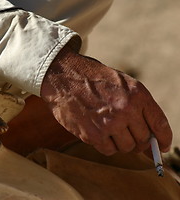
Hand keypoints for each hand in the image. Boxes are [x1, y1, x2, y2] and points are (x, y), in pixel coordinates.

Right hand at [41, 45, 171, 154]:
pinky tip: (97, 131)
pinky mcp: (92, 134)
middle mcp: (126, 110)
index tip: (161, 146)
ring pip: (126, 147)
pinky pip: (108, 150)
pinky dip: (105, 144)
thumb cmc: (92, 79)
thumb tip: (155, 141)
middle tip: (125, 132)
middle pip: (143, 140)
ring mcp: (109, 124)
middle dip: (137, 139)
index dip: (163, 138)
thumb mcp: (122, 84)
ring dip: (120, 142)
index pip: (160, 124)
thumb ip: (139, 108)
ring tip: (108, 127)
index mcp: (137, 94)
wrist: (62, 76)